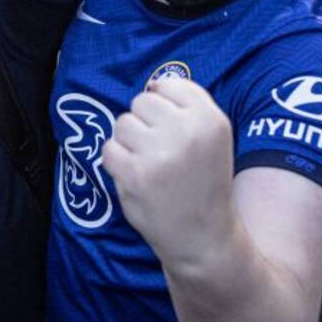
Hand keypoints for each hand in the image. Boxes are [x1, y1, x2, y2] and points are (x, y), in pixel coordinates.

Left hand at [102, 75, 235, 269]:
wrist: (203, 236)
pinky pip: (108, 149)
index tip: (174, 129)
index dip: (164, 106)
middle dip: (145, 123)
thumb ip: (188, 105)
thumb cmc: (203, 180)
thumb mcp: (213, 137)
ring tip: (152, 166)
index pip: (168, 85)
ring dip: (130, 143)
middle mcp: (187, 132)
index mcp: (210, 120)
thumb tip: (152, 85)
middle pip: (141, 102)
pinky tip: (138, 178)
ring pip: (122, 124)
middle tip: (162, 152)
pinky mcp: (134, 174)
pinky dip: (117, 163)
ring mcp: (159, 153)